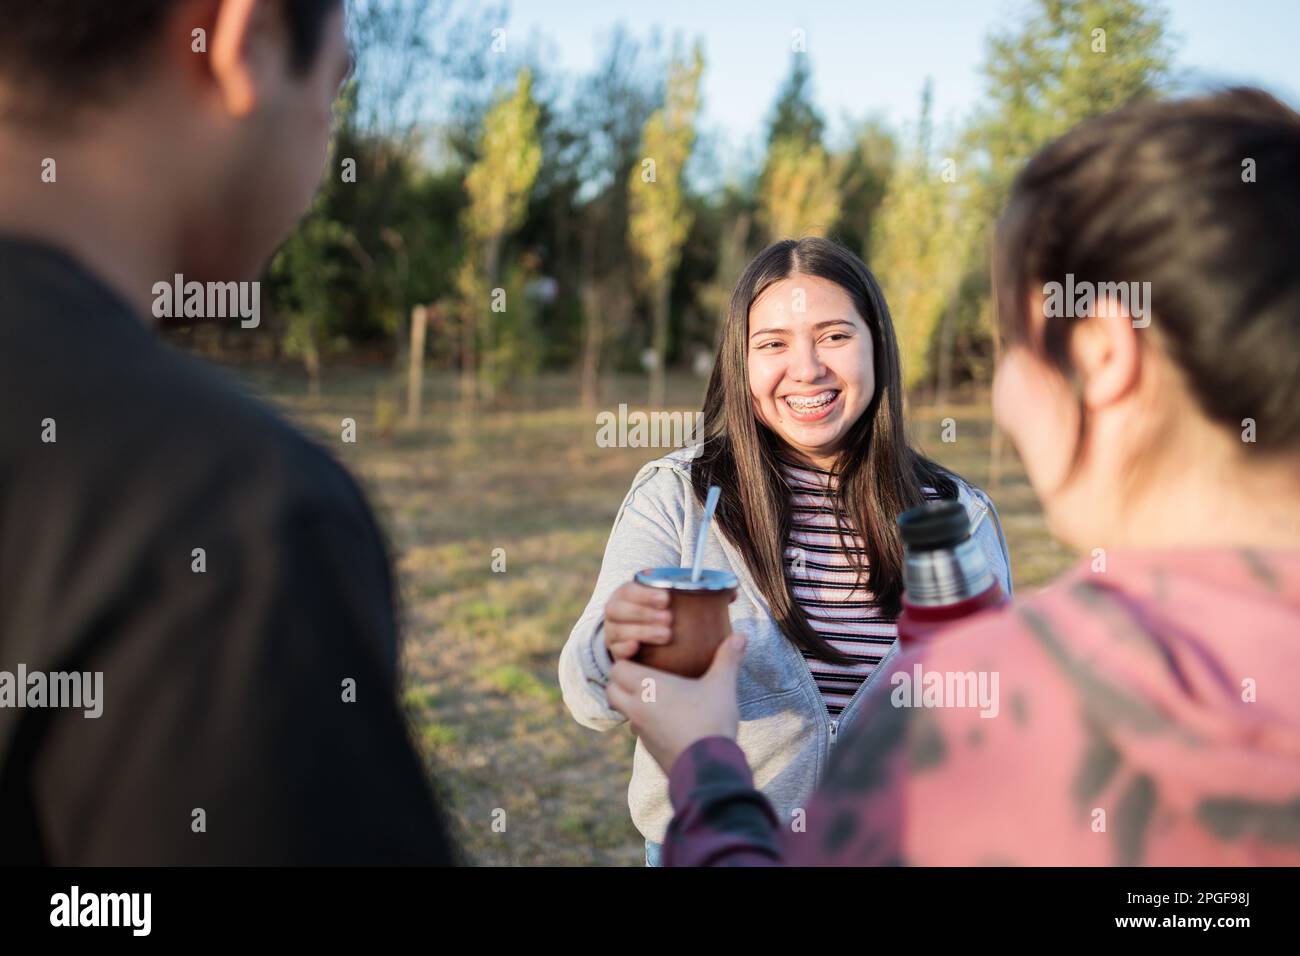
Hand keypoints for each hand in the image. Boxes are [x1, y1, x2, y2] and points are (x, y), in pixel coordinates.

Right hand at [603, 577, 672, 661]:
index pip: (628, 590)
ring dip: (642, 632)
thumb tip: (698, 585)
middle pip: (619, 610)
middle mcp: (614, 612)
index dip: (646, 594)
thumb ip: (671, 592)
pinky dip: (624, 648)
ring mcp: (612, 632)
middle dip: (644, 613)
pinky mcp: (615, 651)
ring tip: (665, 635)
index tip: (666, 599)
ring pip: (618, 630)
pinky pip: (615, 650)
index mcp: (624, 595)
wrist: (639, 637)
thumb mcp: (660, 599)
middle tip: (668, 618)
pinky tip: (636, 646)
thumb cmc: (656, 612)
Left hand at [606, 633, 745, 773]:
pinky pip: (639, 731)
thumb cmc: (710, 721)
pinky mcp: (649, 749)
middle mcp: (637, 708)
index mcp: (647, 687)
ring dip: (633, 703)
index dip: (625, 661)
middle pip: (612, 690)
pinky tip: (668, 720)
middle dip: (622, 681)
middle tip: (643, 674)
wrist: (708, 769)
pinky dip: (646, 723)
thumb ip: (728, 659)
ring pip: (624, 712)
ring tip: (655, 696)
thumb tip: (740, 636)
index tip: (640, 656)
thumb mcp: (722, 686)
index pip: (617, 669)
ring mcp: (641, 731)